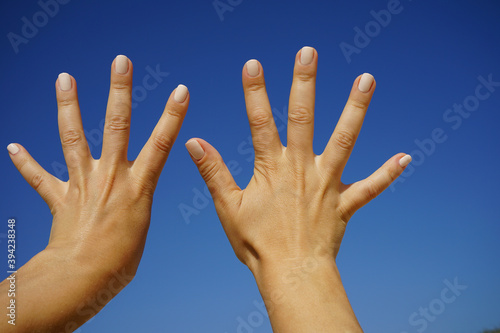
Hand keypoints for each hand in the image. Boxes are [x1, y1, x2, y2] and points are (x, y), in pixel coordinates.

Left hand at [2, 55, 188, 331]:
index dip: (172, 117)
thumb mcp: (140, 229)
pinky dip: (26, 163)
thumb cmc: (119, 262)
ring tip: (64, 77)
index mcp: (137, 187)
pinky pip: (40, 178)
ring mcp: (83, 183)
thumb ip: (133, 207)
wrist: (82, 276)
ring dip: (68, 105)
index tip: (180, 91)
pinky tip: (13, 147)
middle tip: (120, 62)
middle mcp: (110, 176)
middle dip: (120, 91)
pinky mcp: (60, 196)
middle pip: (117, 126)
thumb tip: (124, 206)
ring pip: (74, 136)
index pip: (161, 144)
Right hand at [186, 47, 410, 330]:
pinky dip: (386, 174)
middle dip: (304, 83)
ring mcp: (327, 183)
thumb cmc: (257, 244)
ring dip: (355, 108)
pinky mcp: (344, 203)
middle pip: (303, 117)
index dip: (254, 92)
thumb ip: (213, 171)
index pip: (260, 122)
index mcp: (272, 168)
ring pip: (344, 139)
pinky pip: (369, 187)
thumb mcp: (228, 206)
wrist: (291, 273)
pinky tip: (405, 158)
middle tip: (308, 52)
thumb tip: (193, 142)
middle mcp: (302, 168)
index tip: (253, 64)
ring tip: (367, 79)